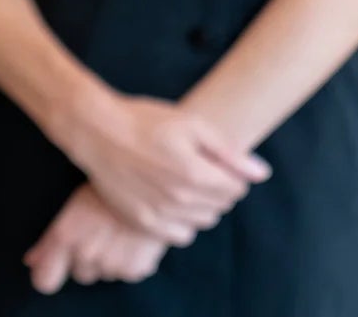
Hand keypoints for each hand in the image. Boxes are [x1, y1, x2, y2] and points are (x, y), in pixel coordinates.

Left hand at [25, 185, 167, 294]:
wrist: (150, 184)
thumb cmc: (105, 187)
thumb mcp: (72, 206)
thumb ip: (49, 241)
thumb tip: (30, 261)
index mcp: (65, 237)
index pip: (44, 281)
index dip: (47, 275)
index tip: (52, 267)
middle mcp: (85, 255)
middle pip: (79, 274)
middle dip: (85, 260)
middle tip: (96, 235)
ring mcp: (111, 265)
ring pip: (103, 274)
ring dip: (107, 261)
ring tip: (115, 234)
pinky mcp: (135, 270)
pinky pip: (125, 274)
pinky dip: (128, 262)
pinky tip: (131, 239)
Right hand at [64, 92, 269, 242]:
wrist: (95, 130)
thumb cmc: (143, 121)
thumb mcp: (190, 125)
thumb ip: (228, 152)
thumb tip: (261, 173)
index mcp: (197, 174)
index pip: (236, 189)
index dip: (230, 174)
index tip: (215, 162)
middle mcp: (181, 200)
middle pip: (221, 207)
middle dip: (217, 190)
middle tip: (197, 169)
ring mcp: (161, 214)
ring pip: (202, 222)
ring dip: (201, 207)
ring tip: (181, 183)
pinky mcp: (143, 222)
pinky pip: (179, 236)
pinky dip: (182, 223)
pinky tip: (169, 201)